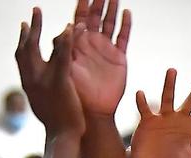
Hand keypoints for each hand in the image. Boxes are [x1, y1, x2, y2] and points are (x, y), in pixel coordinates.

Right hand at [15, 8, 83, 136]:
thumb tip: (38, 89)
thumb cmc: (57, 126)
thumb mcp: (44, 106)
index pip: (21, 58)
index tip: (24, 26)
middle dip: (30, 28)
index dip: (22, 40)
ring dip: (41, 27)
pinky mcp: (59, 81)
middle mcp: (31, 80)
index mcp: (28, 85)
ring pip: (38, 48)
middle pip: (25, 48)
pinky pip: (62, 56)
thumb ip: (41, 93)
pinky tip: (69, 27)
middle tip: (34, 11)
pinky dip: (65, 40)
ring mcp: (43, 80)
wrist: (62, 138)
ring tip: (42, 12)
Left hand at [70, 0, 130, 115]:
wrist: (90, 114)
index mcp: (76, 45)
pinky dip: (125, 25)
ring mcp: (105, 50)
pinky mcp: (119, 59)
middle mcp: (91, 45)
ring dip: (112, 9)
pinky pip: (123, 38)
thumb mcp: (64, 70)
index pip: (78, 19)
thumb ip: (65, 48)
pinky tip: (126, 13)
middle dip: (97, 2)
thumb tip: (70, 25)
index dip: (81, 5)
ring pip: (109, 23)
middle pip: (95, 17)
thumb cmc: (72, 96)